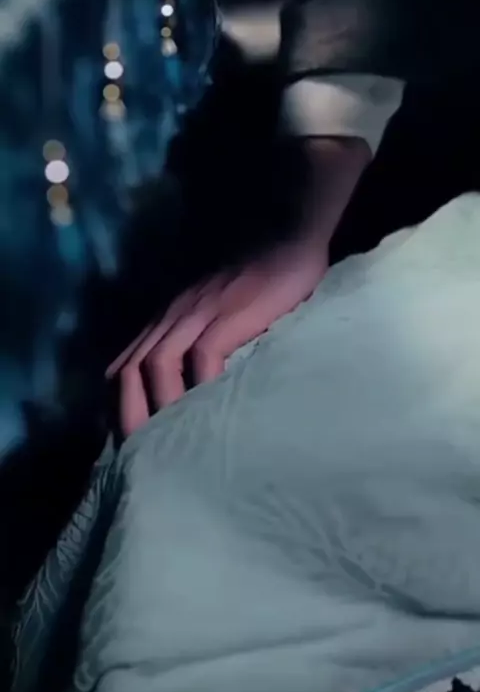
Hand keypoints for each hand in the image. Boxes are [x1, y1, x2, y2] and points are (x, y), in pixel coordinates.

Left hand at [107, 240, 327, 436]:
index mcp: (167, 322)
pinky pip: (203, 353)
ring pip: (157, 363)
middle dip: (127, 413)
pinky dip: (200, 383)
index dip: (117, 405)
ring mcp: (199, 313)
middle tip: (138, 456)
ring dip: (157, 405)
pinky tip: (209, 411)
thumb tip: (199, 394)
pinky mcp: (229, 313)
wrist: (286, 235)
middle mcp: (172, 318)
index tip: (126, 442)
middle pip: (129, 368)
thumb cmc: (258, 283)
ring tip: (167, 444)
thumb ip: (202, 343)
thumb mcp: (217, 315)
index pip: (123, 366)